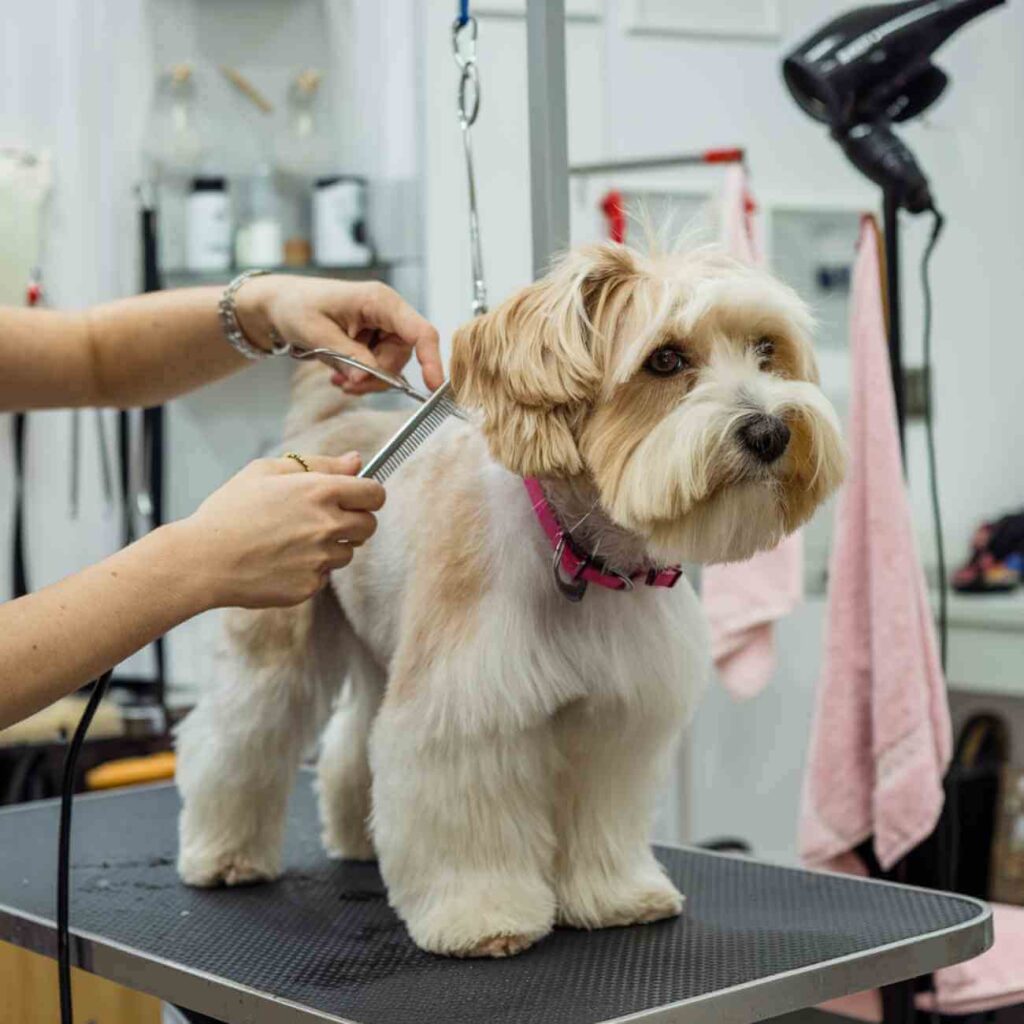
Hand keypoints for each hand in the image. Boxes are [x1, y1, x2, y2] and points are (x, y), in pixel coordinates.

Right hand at [174, 452, 384, 608]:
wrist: (203, 560)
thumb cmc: (230, 511)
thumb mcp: (266, 471)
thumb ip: (319, 464)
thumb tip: (356, 461)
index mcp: (321, 491)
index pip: (375, 494)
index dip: (369, 495)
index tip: (358, 499)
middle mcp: (328, 524)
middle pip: (369, 526)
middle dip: (355, 522)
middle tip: (323, 520)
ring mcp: (321, 558)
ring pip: (347, 552)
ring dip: (330, 547)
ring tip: (290, 541)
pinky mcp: (311, 585)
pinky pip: (323, 576)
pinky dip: (309, 570)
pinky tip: (280, 562)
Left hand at [235, 275, 443, 394]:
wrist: (277, 305)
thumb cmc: (294, 306)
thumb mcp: (317, 333)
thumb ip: (347, 356)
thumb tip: (367, 378)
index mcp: (379, 301)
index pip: (420, 331)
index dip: (432, 359)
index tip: (433, 386)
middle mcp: (386, 312)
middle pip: (402, 356)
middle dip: (378, 376)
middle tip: (348, 383)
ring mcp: (381, 327)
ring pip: (390, 366)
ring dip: (367, 380)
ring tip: (339, 379)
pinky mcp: (372, 340)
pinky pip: (378, 367)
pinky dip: (361, 377)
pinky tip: (340, 376)